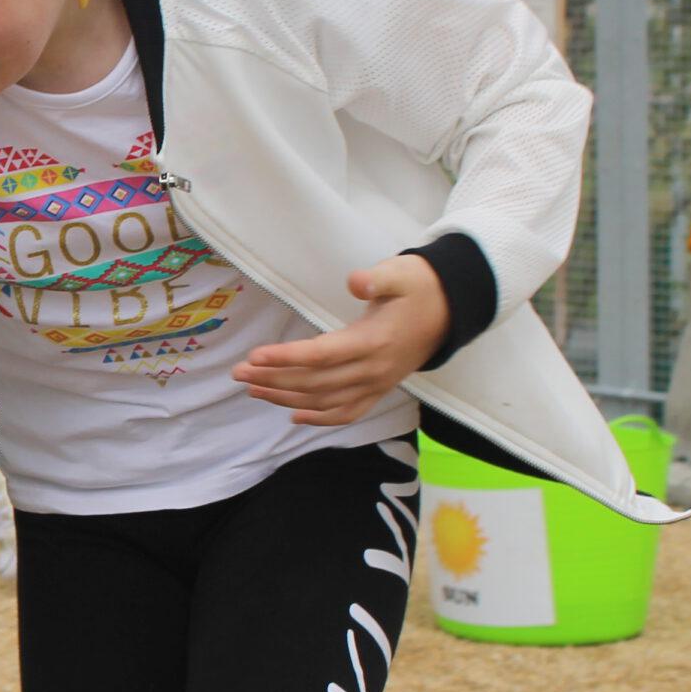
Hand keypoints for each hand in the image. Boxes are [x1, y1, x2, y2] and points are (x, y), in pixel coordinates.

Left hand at [234, 254, 448, 425]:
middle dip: (273, 379)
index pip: (323, 355)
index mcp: (375, 340)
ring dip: (286, 398)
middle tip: (238, 373)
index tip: (254, 356)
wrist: (452, 309)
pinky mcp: (380, 389)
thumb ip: (377, 278)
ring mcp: (378, 383)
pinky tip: (293, 415)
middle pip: (316, 382)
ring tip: (252, 389)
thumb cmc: (420, 287)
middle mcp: (375, 369)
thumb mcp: (402, 273)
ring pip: (326, 401)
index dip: (287, 357)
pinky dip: (320, 418)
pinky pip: (348, 412)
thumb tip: (355, 282)